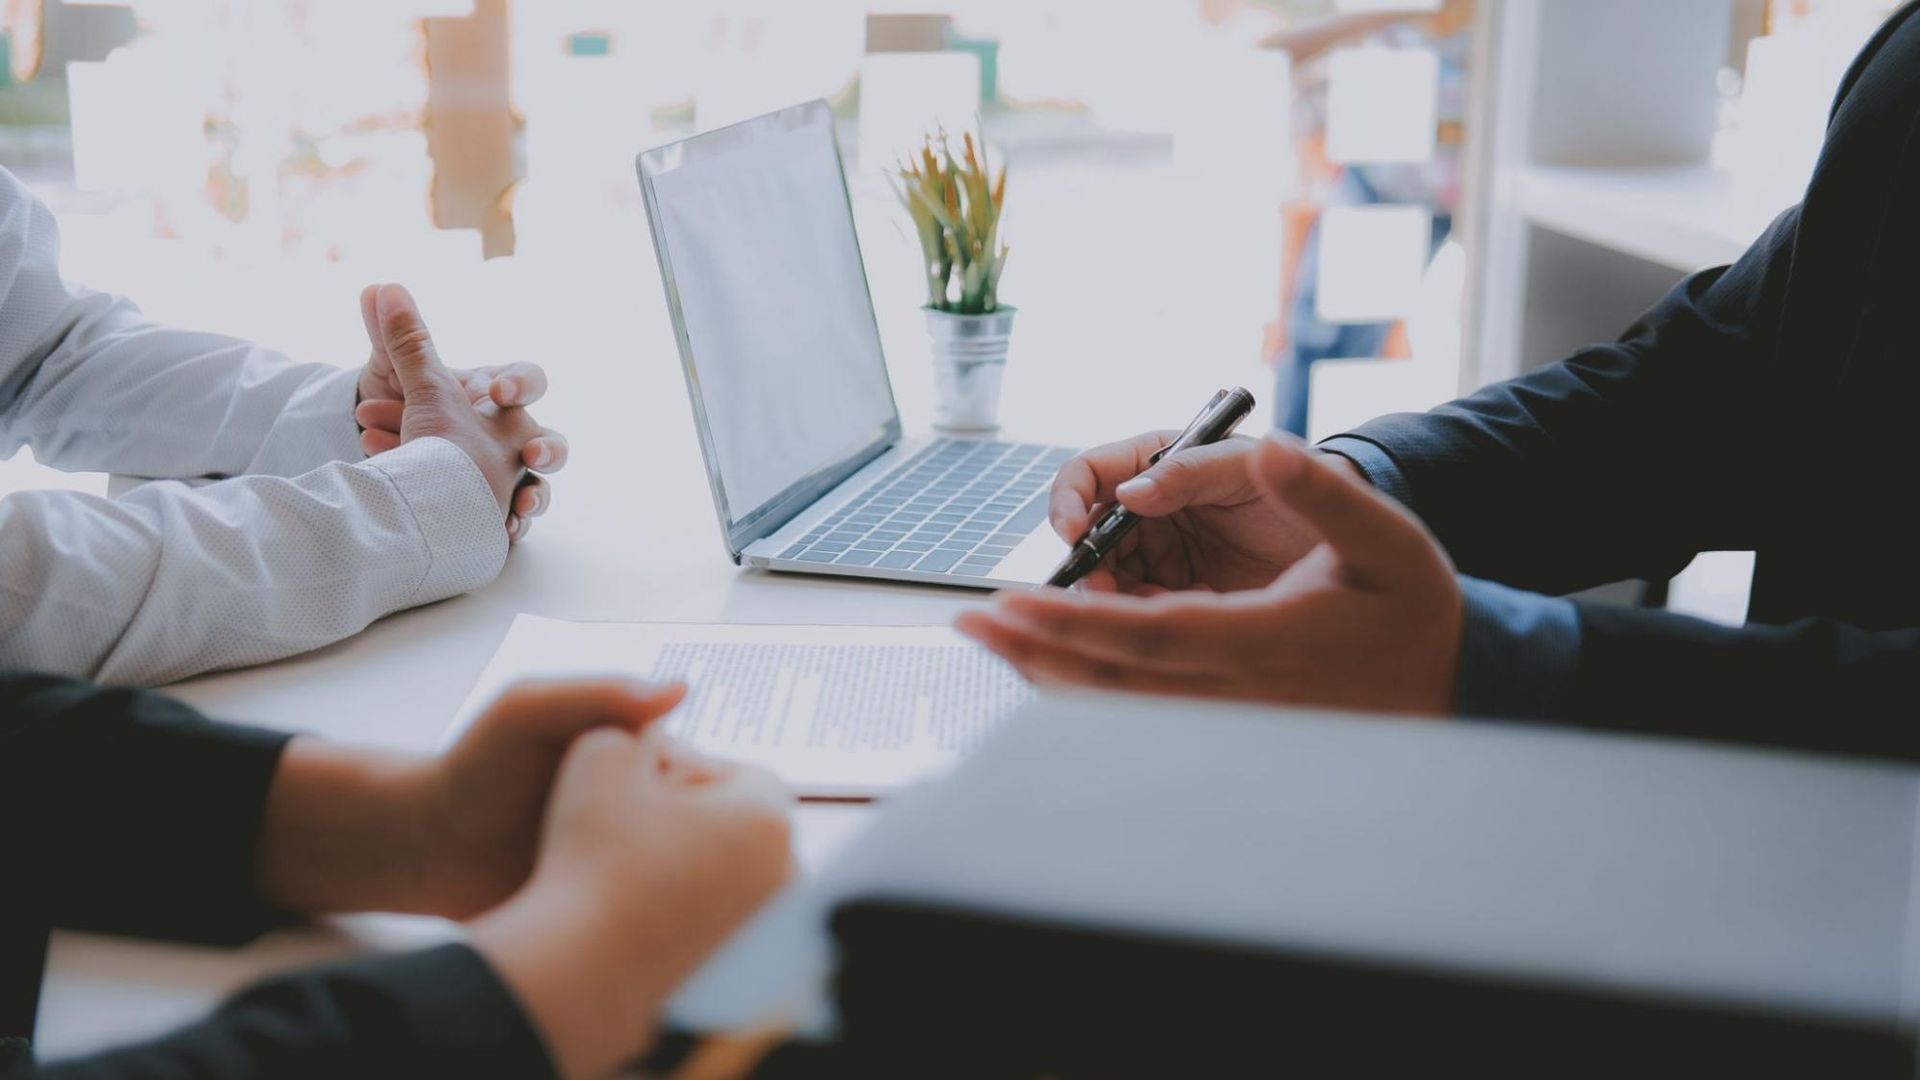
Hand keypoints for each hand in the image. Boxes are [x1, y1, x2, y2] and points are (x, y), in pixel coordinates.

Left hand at [255, 679, 689, 919]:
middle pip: (704, 825)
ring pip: (685, 872)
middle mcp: (645, 806)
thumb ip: (596, 693)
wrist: (428, 851)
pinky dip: (654, 917)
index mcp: (637, 755)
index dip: (697, 791)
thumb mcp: (527, 712)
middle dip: (695, 843)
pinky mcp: (615, 902)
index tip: (670, 809)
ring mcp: (632, 857)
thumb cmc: (474, 768)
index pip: (703, 771)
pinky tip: (635, 923)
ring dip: (677, 884)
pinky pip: (653, 910)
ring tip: (641, 893)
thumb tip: (682, 689)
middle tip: (653, 861)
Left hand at [352, 283, 568, 541]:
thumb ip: (399, 337)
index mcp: (499, 399)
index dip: (520, 384)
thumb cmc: (412, 416)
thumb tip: (376, 286)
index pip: (529, 381)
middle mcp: (514, 439)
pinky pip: (516, 525)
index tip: (494, 393)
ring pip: (542, 491)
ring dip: (536, 498)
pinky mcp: (498, 515)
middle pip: (554, 443)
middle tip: (531, 454)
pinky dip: (510, 528)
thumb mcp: (403, 379)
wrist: (399, 463)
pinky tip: (502, 533)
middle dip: (549, 449)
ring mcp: (511, 479)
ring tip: (520, 509)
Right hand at [472, 729, 792, 1079]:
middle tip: (635, 832)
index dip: (685, 774)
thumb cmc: (590, 864)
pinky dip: (689, 917)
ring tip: (633, 874)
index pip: (740, 774)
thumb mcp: (599, 757)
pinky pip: (721, 926)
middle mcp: (786, 876)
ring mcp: (771, 931)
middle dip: (694, 821)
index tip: (642, 791)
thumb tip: (650, 723)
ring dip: (693, 868)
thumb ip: (630, 725)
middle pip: (742, 827)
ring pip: (732, 877)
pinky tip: (641, 918)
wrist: (577, 975)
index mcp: (768, 817)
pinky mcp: (749, 974)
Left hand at [961, 434, 1462, 715]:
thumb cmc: (1414, 605)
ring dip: (1049, 675)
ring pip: (1118, 708)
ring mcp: (1228, 720)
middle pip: (1111, 684)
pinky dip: (1085, 689)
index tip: (1010, 600)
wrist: (1455, 681)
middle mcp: (1235, 695)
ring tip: (994, 640)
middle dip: (1032, 653)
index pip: (1143, 635)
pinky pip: (1138, 712)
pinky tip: (1051, 664)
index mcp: (1263, 645)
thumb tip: (1269, 448)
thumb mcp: (1383, 534)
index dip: (1070, 620)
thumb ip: (1322, 492)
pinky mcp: (1226, 724)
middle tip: (968, 625)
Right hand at [1050, 431, 1363, 593]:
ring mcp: (1163, 556)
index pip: (1090, 474)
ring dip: (1113, 599)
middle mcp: (1151, 510)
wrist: (1356, 536)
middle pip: (1088, 536)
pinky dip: (1150, 621)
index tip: (1073, 530)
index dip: (1071, 500)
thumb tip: (1129, 492)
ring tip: (1144, 609)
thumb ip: (1191, 472)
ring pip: (1108, 581)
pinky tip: (1182, 620)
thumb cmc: (1307, 482)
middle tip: (1101, 589)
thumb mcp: (1248, 467)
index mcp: (1158, 463)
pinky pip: (1145, 615)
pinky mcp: (1181, 598)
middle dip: (1087, 562)